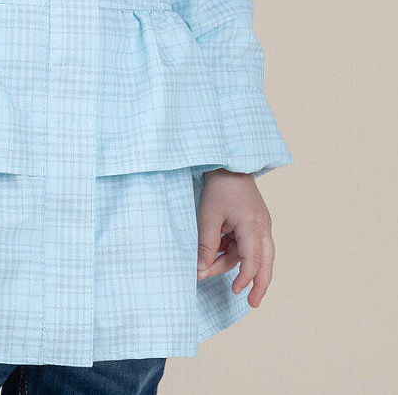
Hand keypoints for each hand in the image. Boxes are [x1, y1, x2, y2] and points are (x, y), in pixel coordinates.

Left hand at [195, 168, 275, 306]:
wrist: (229, 163)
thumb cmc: (219, 187)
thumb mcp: (208, 216)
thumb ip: (206, 244)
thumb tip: (200, 270)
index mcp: (254, 226)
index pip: (253, 260)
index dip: (245, 278)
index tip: (235, 291)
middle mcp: (262, 228)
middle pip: (266, 262)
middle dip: (259, 283)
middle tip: (253, 303)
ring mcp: (260, 225)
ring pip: (253, 254)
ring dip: (237, 265)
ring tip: (217, 276)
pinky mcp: (253, 223)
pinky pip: (247, 244)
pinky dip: (234, 252)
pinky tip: (217, 257)